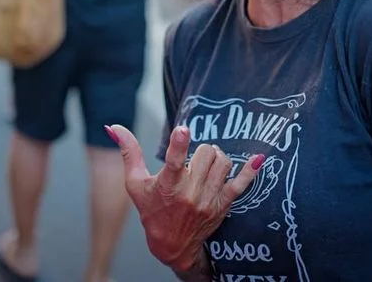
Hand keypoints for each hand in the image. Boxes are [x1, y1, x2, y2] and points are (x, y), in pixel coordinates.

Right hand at [106, 124, 264, 271]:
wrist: (171, 245)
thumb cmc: (151, 210)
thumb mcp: (135, 182)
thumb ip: (128, 151)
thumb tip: (113, 126)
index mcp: (167, 186)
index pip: (174, 163)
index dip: (178, 145)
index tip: (183, 130)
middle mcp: (189, 194)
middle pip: (205, 155)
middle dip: (200, 150)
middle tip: (194, 158)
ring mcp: (208, 200)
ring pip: (223, 163)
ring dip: (216, 157)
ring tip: (206, 163)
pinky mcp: (223, 205)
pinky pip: (241, 184)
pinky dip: (251, 171)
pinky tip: (259, 158)